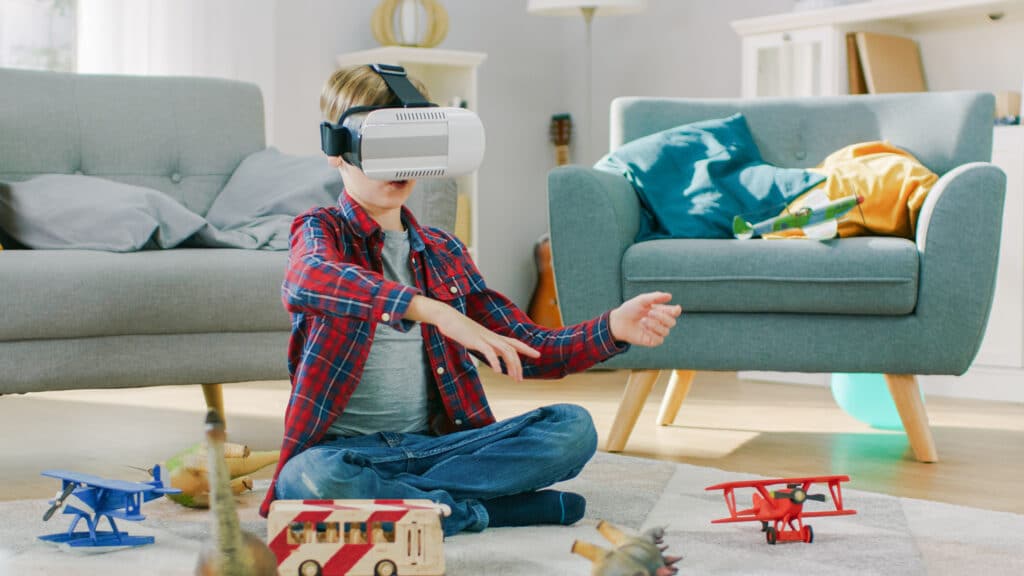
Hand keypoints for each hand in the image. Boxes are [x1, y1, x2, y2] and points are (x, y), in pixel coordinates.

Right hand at [407, 296, 539, 380]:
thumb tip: (493, 355)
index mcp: (493, 337)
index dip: (527, 348)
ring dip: (512, 366)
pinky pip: (489, 352)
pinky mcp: (476, 340)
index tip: (538, 355)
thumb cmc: (460, 329)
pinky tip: (498, 372)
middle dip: (518, 365)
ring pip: (505, 351)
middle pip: (512, 350)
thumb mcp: (476, 339)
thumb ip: (485, 347)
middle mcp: (492, 337)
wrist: (448, 317)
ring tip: (514, 378)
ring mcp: (485, 338)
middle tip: (520, 380)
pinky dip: (495, 362)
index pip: (514, 342)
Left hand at [609, 292, 681, 346]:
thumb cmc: (630, 309)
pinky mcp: (652, 341)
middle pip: (672, 322)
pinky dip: (652, 333)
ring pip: (666, 331)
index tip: (675, 309)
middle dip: (662, 317)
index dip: (676, 311)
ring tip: (642, 320)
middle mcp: (661, 322)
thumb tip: (670, 296)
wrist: (619, 321)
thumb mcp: (641, 300)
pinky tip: (643, 328)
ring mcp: (657, 332)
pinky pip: (659, 340)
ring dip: (655, 325)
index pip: (675, 312)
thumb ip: (655, 297)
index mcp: (661, 311)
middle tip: (650, 312)